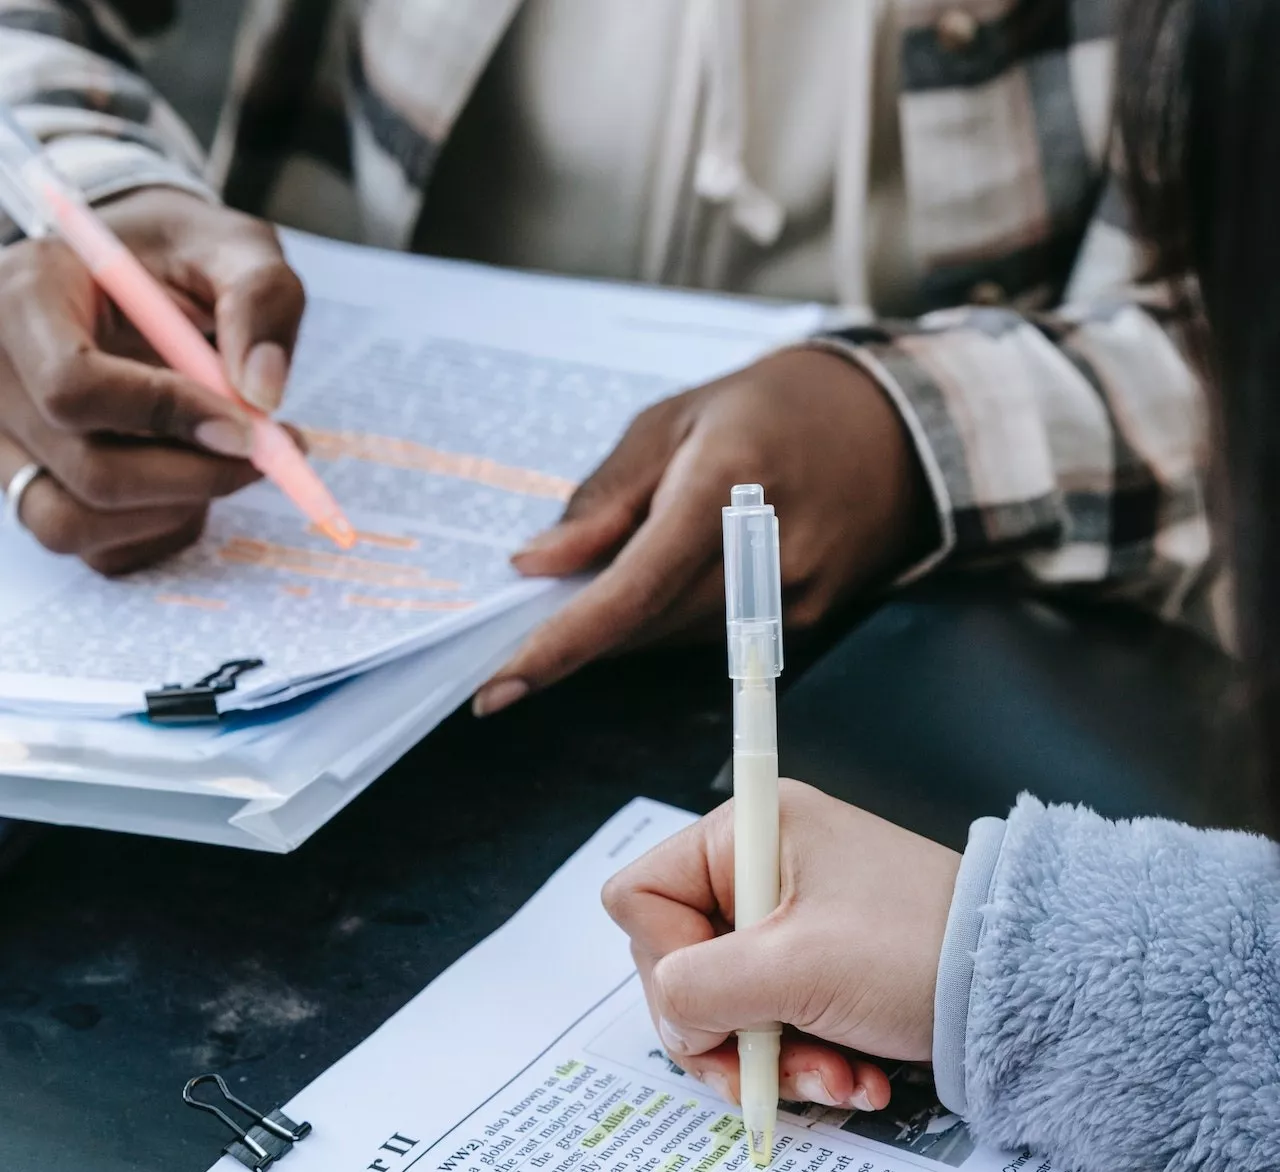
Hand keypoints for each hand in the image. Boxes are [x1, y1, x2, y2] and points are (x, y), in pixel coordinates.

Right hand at [0, 187, 304, 573]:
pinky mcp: (33, 486)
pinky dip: (162, 532)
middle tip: (271, 453)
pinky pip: (94, 549)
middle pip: (86, 470)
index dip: (169, 416)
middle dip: (198, 476)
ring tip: (230, 463)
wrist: (144, 277)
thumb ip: (260, 300)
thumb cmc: (184, 259)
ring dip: (177, 510)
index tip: (250, 426)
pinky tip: (197, 480)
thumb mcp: (234, 248)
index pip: (74, 386)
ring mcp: (3, 441)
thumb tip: (263, 394)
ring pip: (75, 523)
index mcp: (27, 297)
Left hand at [473, 348, 934, 715]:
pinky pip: (709, 639)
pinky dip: (667, 620)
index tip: (499, 686)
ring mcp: (792, 597)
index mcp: (724, 487)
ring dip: (622, 624)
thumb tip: (538, 563)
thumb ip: (604, 498)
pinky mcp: (804, 621)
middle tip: (530, 618)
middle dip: (578, 632)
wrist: (890, 429)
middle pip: (643, 626)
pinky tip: (665, 580)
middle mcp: (764, 555)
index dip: (560, 645)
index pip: (630, 591)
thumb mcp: (673, 421)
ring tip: (609, 576)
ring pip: (670, 639)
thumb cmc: (770, 409)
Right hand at [602, 781, 960, 1112]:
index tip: (715, 1001)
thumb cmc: (918, 945)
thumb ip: (700, 988)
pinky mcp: (813, 959)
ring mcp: (786, 915)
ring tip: (832, 1077)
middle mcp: (758, 865)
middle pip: (678, 959)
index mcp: (747, 831)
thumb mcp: (795, 967)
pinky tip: (852, 1075)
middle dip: (724, 1029)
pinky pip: (769, 1016)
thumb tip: (670, 1014)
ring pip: (723, 1001)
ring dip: (770, 1055)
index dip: (664, 959)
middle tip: (767, 1063)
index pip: (643, 896)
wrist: (1019, 980)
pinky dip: (802, 1057)